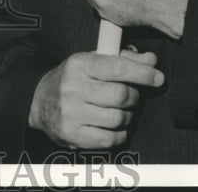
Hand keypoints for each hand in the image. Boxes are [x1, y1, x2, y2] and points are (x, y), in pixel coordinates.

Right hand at [28, 49, 163, 148]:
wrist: (40, 103)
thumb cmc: (73, 80)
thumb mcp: (91, 62)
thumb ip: (122, 59)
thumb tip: (151, 60)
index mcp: (79, 64)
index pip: (116, 67)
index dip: (142, 73)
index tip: (158, 77)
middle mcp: (73, 88)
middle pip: (121, 95)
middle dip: (135, 96)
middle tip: (133, 95)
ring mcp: (72, 113)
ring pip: (118, 118)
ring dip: (128, 116)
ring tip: (121, 111)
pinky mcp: (73, 136)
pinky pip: (111, 138)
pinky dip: (120, 133)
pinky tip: (115, 126)